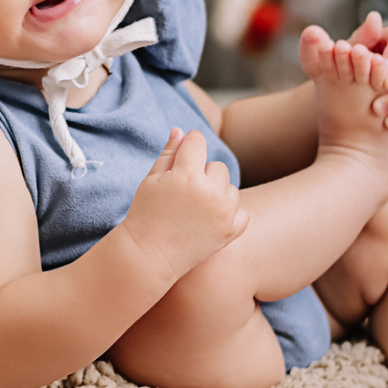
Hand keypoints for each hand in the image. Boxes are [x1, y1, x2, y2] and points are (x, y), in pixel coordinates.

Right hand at [122, 128, 248, 285]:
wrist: (149, 256)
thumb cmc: (145, 215)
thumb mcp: (151, 180)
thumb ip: (169, 153)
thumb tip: (181, 131)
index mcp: (187, 175)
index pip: (197, 142)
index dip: (188, 145)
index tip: (182, 157)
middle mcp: (210, 192)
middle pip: (218, 166)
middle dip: (203, 173)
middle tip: (185, 191)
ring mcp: (223, 213)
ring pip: (230, 188)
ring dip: (217, 192)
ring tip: (196, 207)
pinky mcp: (230, 232)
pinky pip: (242, 212)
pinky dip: (230, 213)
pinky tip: (211, 218)